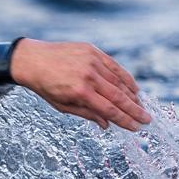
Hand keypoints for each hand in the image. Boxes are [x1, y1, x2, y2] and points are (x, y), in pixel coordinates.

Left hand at [9, 38, 149, 130]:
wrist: (32, 59)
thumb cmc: (45, 86)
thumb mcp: (62, 106)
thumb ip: (87, 114)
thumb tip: (107, 124)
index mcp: (80, 92)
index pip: (109, 110)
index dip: (125, 120)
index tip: (136, 128)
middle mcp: (89, 75)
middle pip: (119, 96)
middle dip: (135, 110)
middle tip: (147, 119)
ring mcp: (92, 61)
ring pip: (119, 81)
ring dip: (132, 95)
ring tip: (141, 106)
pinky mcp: (93, 51)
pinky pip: (114, 66)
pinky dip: (125, 77)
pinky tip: (133, 88)